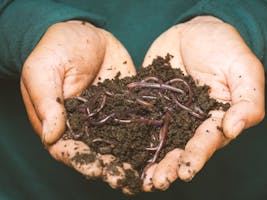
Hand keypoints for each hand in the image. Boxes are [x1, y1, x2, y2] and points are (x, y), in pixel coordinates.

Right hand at [20, 20, 136, 193]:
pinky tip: (158, 148)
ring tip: (145, 174)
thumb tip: (51, 135)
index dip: (81, 161)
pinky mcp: (126, 107)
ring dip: (130, 160)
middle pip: (96, 152)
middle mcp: (85, 125)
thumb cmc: (58, 48)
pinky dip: (146, 137)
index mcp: (60, 122)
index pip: (67, 149)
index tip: (95, 169)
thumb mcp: (43, 69)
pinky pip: (136, 123)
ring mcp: (108, 118)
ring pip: (119, 143)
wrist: (87, 34)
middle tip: (125, 179)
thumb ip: (47, 101)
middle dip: (110, 167)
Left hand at [141, 16, 264, 190]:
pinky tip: (119, 150)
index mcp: (214, 118)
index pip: (207, 141)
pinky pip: (140, 121)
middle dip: (169, 167)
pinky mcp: (149, 104)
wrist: (192, 31)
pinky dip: (130, 136)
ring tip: (139, 178)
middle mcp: (190, 122)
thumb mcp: (242, 69)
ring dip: (149, 160)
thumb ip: (247, 101)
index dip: (197, 156)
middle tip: (156, 182)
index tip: (186, 171)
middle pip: (180, 148)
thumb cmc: (223, 47)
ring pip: (159, 142)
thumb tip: (233, 129)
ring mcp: (168, 114)